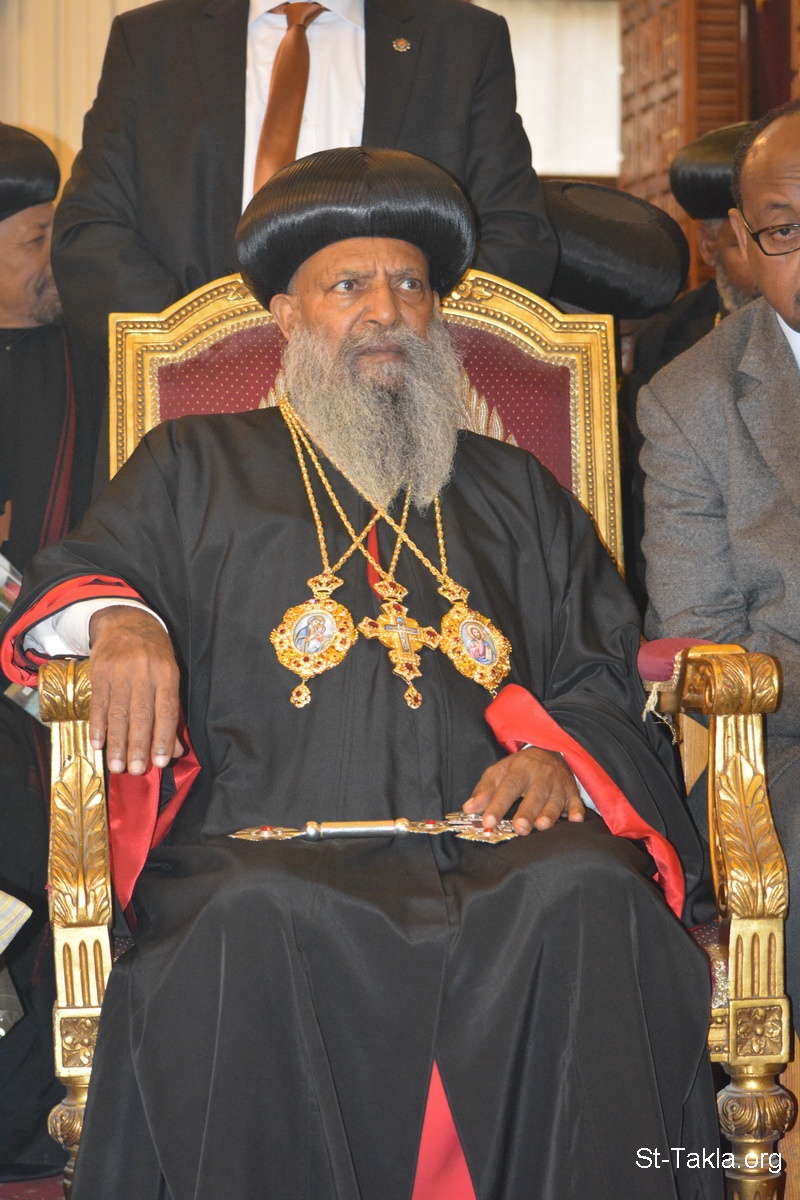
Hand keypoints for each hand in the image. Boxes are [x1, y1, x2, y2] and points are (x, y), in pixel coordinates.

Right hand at [88, 606, 181, 774]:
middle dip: (139, 746)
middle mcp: (144, 673)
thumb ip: (171, 714)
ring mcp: (120, 671)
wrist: (126, 622)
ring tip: (117, 765)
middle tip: (136, 771)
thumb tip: (174, 751)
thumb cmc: (154, 656)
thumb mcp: (169, 677)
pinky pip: (98, 703)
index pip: (166, 711)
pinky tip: (97, 744)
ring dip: (117, 742)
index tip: (159, 763)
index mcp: (167, 674)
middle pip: (141, 715)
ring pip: (118, 713)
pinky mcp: (100, 672)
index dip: (162, 738)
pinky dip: (98, 726)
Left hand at [463, 748, 584, 834]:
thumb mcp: (499, 772)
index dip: (498, 805)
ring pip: (555, 799)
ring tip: (541, 826)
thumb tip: (468, 809)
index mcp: (520, 769)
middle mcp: (541, 775)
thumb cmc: (519, 768)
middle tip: (519, 828)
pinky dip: (577, 810)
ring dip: (550, 813)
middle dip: (527, 811)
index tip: (488, 822)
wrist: (550, 752)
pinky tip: (575, 820)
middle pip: (534, 794)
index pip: (507, 787)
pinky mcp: (573, 791)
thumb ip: (484, 790)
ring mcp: (559, 783)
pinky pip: (577, 801)